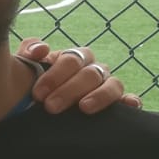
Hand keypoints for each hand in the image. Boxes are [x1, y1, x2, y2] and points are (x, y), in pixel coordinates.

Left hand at [18, 39, 141, 113]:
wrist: (39, 109)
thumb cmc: (37, 87)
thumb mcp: (28, 68)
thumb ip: (29, 52)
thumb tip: (41, 49)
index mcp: (74, 59)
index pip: (71, 60)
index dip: (55, 76)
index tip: (37, 94)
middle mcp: (94, 70)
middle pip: (90, 74)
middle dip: (69, 90)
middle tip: (50, 106)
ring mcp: (108, 86)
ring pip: (113, 85)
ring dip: (99, 96)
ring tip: (83, 108)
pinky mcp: (119, 103)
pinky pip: (130, 100)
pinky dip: (131, 101)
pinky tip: (129, 105)